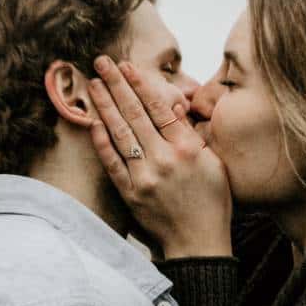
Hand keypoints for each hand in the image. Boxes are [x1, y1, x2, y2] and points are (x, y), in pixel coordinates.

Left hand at [88, 56, 232, 259]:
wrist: (198, 243)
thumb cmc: (212, 202)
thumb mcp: (213, 163)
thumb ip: (191, 134)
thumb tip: (175, 106)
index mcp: (187, 148)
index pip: (159, 108)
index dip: (140, 84)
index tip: (127, 66)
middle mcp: (164, 159)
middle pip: (135, 114)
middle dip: (116, 85)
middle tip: (101, 62)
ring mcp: (144, 176)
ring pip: (120, 133)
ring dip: (104, 105)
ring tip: (93, 84)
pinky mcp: (130, 193)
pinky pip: (112, 161)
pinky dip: (101, 140)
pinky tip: (92, 120)